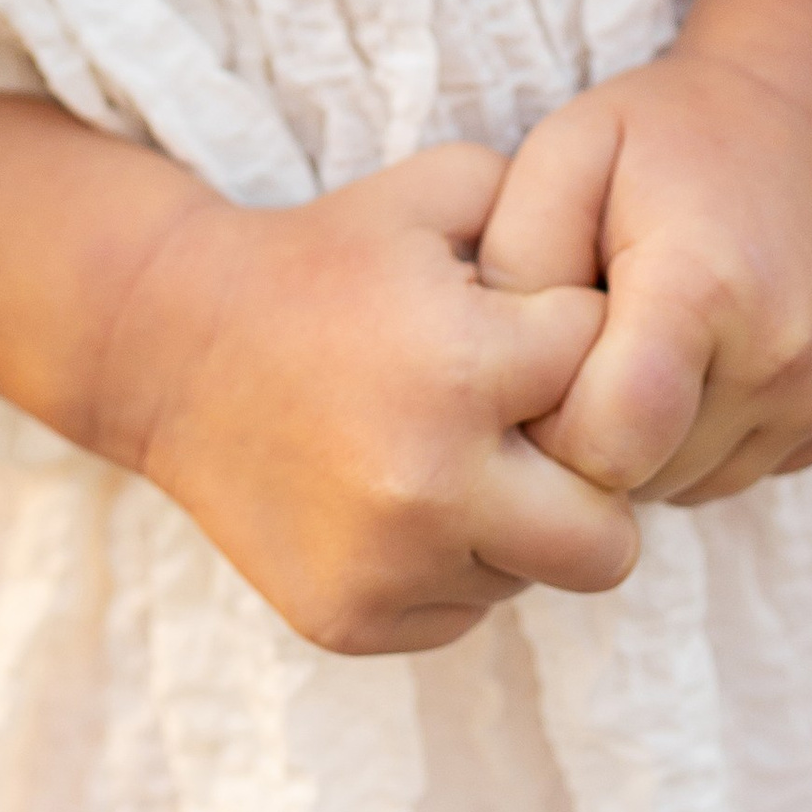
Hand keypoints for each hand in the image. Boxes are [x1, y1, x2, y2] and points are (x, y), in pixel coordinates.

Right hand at [90, 144, 641, 653]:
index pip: (615, 381)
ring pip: (531, 579)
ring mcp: (388, 566)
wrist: (173, 346)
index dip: (591, 347)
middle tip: (537, 434)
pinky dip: (449, 564)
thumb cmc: (325, 257)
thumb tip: (639, 277)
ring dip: (513, 525)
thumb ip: (549, 209)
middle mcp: (432, 483)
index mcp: (463, 367)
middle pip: (609, 541)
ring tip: (450, 450)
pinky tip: (396, 494)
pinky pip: (462, 613)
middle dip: (589, 485)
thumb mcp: (437, 191)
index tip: (548, 332)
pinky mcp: (352, 621)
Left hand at [477, 0, 811, 506]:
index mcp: (706, 290)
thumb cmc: (675, 122)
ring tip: (648, 335)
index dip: (547, 424)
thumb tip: (498, 380)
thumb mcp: (567, 149)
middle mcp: (787, 359)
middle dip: (595, 430)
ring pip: (695, 484)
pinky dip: (711, 429)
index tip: (538, 358)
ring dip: (653, 436)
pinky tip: (707, 348)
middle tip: (590, 336)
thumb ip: (512, 263)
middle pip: (645, 477)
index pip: (602, 448)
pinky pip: (750, 466)